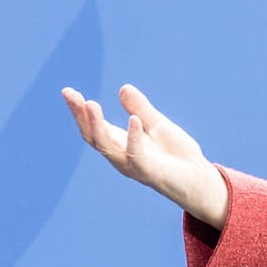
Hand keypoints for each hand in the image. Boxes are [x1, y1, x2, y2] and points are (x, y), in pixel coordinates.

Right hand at [61, 84, 228, 228]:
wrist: (199, 179)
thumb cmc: (176, 155)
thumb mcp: (157, 124)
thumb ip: (140, 108)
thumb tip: (123, 88)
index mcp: (120, 144)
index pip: (94, 126)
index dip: (79, 110)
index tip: (68, 91)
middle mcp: (121, 156)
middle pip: (93, 136)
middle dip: (80, 116)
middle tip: (71, 94)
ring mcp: (133, 165)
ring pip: (107, 147)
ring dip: (97, 126)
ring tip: (90, 104)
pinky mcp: (150, 172)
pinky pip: (137, 155)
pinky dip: (134, 138)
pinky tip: (133, 120)